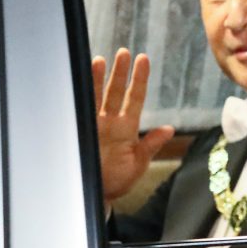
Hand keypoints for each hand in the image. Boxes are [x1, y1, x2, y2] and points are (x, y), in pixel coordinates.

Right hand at [92, 48, 173, 202]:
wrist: (96, 195)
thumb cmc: (118, 181)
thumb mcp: (138, 164)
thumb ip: (150, 145)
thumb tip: (169, 129)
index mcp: (127, 128)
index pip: (135, 98)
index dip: (139, 79)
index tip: (143, 59)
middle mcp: (110, 123)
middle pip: (115, 92)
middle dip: (119, 72)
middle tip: (124, 52)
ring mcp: (93, 126)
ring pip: (96, 97)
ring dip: (98, 79)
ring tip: (100, 60)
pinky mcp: (79, 132)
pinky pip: (79, 110)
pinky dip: (78, 96)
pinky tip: (77, 82)